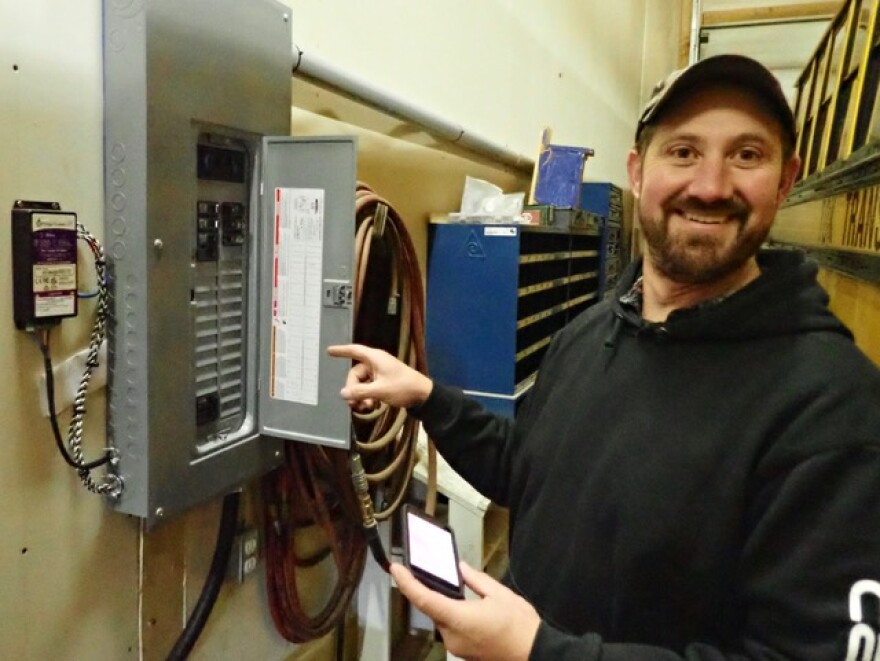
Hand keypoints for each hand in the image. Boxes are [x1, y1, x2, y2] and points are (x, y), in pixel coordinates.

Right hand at [326, 343, 432, 411]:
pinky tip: (370, 406)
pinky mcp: (384, 382)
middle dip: (353, 389)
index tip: (329, 351)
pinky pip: (369, 387)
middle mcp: (376, 363)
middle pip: (355, 374)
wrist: (423, 396)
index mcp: (375, 358)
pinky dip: (367, 396)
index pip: (355, 351)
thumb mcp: (380, 391)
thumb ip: (360, 392)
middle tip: (354, 403)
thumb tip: (343, 394)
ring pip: (361, 383)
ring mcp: (380, 373)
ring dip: (360, 395)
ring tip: (364, 407)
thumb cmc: (402, 388)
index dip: (341, 351)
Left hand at [390, 561, 539, 660]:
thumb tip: (461, 569)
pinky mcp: (464, 653)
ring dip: (446, 604)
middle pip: (433, 609)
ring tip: (458, 588)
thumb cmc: (520, 628)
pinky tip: (467, 607)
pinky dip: (454, 616)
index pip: (424, 599)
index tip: (396, 569)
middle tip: (432, 571)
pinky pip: (452, 630)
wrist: (535, 654)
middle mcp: (453, 637)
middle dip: (433, 591)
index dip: (407, 583)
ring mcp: (458, 648)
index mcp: (459, 618)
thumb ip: (476, 580)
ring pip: (443, 619)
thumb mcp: (499, 595)